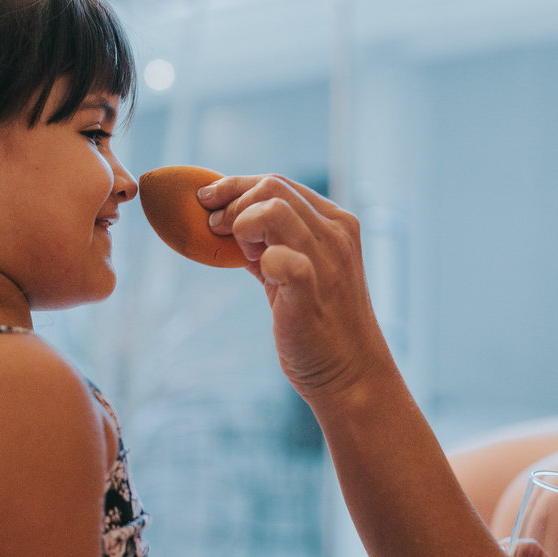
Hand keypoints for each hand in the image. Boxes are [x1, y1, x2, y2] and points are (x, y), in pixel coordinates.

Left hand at [197, 174, 391, 400]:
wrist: (351, 374)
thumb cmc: (319, 322)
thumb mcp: (297, 270)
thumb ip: (270, 242)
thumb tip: (225, 220)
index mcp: (335, 222)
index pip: (278, 181)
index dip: (234, 186)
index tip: (207, 201)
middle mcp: (336, 235)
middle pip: (271, 186)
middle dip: (232, 204)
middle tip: (218, 232)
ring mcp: (327, 261)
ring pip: (272, 209)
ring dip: (243, 226)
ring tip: (245, 256)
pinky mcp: (311, 292)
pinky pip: (280, 257)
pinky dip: (260, 259)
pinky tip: (259, 272)